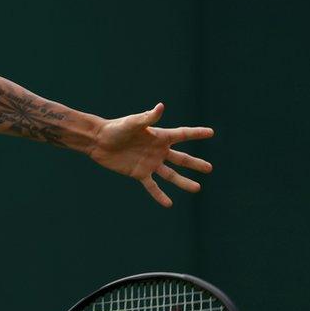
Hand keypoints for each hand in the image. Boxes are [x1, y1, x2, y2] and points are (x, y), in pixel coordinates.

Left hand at [88, 103, 212, 206]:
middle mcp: (157, 150)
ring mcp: (149, 163)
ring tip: (197, 188)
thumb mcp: (132, 123)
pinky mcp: (139, 173)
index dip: (196, 134)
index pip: (182, 135)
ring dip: (183, 182)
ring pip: (170, 175)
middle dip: (195, 163)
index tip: (211, 133)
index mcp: (158, 136)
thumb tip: (161, 107)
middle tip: (210, 168)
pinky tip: (169, 204)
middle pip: (180, 158)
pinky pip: (152, 186)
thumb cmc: (115, 128)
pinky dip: (160, 195)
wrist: (98, 141)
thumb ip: (147, 118)